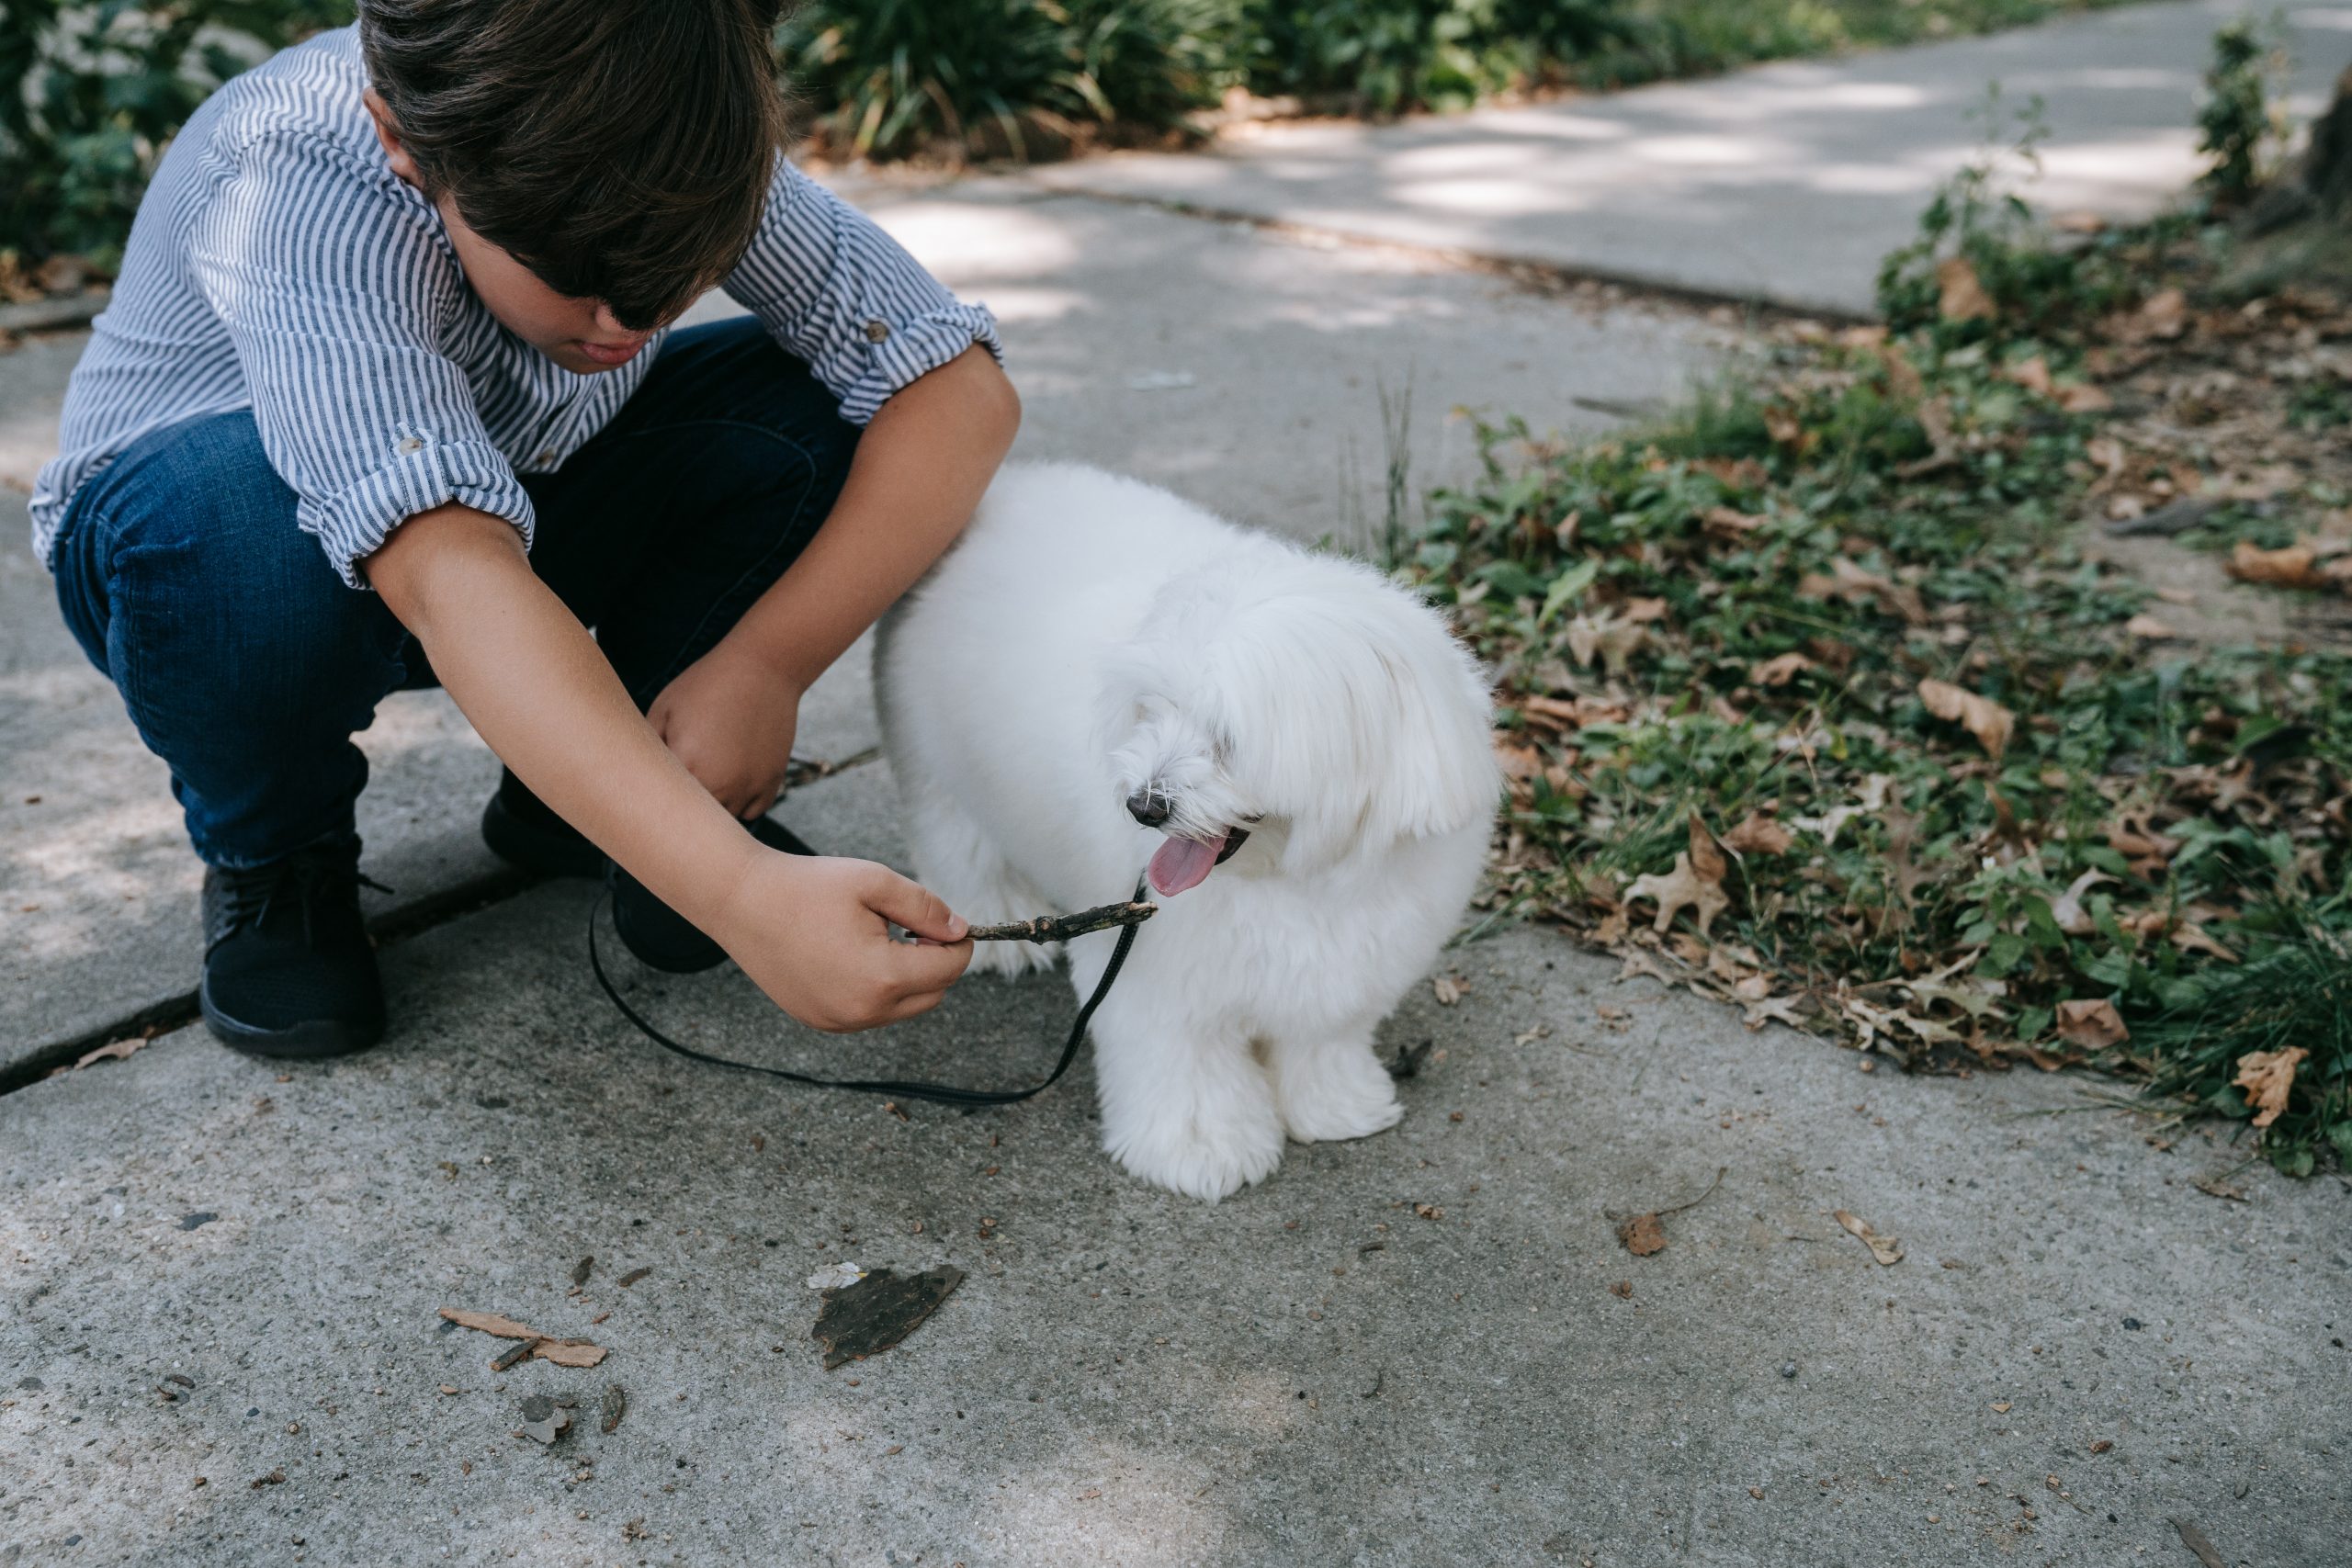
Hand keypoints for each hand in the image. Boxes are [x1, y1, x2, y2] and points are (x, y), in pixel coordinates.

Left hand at [648, 639, 802, 817]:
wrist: (763, 668)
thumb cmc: (706, 684)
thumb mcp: (663, 709)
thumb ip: (647, 748)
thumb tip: (633, 777)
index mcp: (687, 765)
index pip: (661, 806)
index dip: (651, 803)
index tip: (645, 799)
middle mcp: (720, 784)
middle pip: (691, 821)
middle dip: (680, 810)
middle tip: (673, 793)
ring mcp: (748, 787)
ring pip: (722, 819)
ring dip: (711, 808)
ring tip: (704, 782)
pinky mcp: (770, 783)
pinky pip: (750, 812)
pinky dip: (739, 803)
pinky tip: (730, 781)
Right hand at [712, 849, 971, 1031]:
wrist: (740, 901)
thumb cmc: (807, 887)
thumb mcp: (876, 883)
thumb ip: (926, 908)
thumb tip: (960, 931)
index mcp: (882, 978)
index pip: (949, 969)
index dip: (958, 942)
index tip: (948, 921)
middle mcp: (862, 1011)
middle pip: (932, 995)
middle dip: (934, 963)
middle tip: (912, 927)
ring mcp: (838, 1022)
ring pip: (902, 1008)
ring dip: (905, 979)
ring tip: (878, 938)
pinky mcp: (819, 1021)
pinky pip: (869, 1013)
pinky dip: (875, 990)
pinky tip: (853, 956)